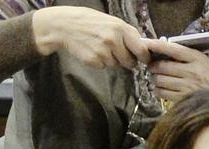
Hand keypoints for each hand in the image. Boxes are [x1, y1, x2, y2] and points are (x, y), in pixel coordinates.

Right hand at [32, 6, 148, 68]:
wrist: (64, 25)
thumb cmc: (89, 22)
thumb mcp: (110, 21)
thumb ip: (126, 34)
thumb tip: (142, 48)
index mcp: (120, 27)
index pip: (141, 49)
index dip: (144, 57)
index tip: (144, 60)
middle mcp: (114, 39)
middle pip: (130, 61)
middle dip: (126, 60)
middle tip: (117, 52)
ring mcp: (104, 51)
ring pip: (116, 65)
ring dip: (111, 60)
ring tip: (100, 47)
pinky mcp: (95, 60)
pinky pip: (104, 67)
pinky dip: (100, 62)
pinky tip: (92, 50)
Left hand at [145, 39, 208, 102]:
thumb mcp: (202, 61)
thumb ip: (185, 56)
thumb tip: (163, 51)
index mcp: (196, 58)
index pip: (172, 49)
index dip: (157, 45)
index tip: (147, 43)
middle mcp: (191, 71)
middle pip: (162, 66)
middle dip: (153, 67)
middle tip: (152, 67)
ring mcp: (187, 86)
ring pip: (160, 80)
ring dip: (155, 79)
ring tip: (156, 79)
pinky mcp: (184, 99)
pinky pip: (163, 93)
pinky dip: (158, 90)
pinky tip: (159, 89)